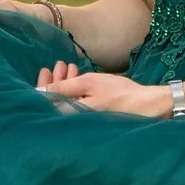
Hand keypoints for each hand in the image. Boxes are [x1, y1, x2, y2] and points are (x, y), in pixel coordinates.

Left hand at [34, 62, 166, 117]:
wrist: (146, 104)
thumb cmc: (118, 93)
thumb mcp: (88, 84)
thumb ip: (63, 88)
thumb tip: (38, 92)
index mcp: (72, 115)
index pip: (48, 103)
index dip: (44, 85)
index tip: (45, 70)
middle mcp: (76, 120)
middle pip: (58, 100)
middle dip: (56, 81)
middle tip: (60, 64)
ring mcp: (85, 118)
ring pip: (68, 98)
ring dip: (66, 81)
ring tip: (67, 65)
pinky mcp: (94, 115)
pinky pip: (78, 101)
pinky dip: (76, 88)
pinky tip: (77, 74)